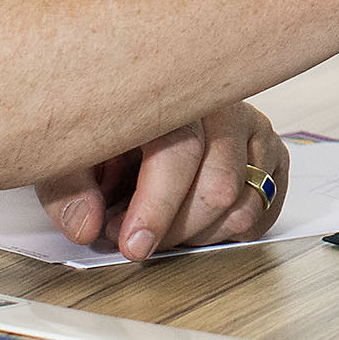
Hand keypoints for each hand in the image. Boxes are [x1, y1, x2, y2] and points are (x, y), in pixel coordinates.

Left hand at [39, 102, 290, 260]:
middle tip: (136, 238)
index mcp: (171, 94)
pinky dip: (230, 230)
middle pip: (219, 186)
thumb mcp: (71, 150)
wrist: (138, 99)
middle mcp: (221, 104)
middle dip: (175, 230)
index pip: (179, 154)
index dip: (156, 209)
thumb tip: (85, 226)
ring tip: (163, 226)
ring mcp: (251, 124)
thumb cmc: (108, 124)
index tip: (133, 245)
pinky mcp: (269, 148)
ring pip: (245, 203)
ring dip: (200, 234)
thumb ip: (69, 190)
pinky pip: (265, 207)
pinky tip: (194, 222)